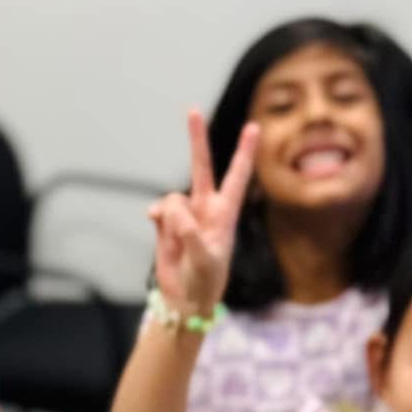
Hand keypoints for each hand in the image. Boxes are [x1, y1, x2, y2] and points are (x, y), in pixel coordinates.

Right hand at [148, 110, 259, 319]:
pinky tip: (157, 225)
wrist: (185, 301)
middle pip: (201, 166)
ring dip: (171, 216)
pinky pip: (158, 210)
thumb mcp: (205, 261)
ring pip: (172, 198)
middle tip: (192, 110)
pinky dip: (156, 216)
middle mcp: (205, 208)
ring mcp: (185, 214)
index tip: (255, 126)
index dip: (245, 152)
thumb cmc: (205, 282)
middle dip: (196, 139)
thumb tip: (172, 212)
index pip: (237, 177)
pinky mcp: (166, 224)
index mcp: (225, 214)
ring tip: (178, 243)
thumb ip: (191, 234)